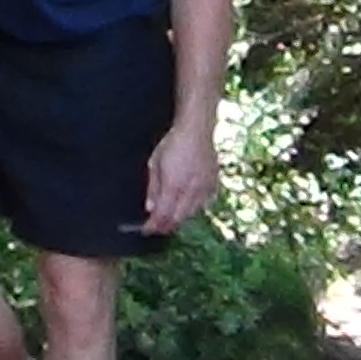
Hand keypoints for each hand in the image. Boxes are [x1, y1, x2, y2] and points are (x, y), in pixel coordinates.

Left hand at [142, 122, 217, 236]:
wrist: (197, 129)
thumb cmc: (174, 143)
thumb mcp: (155, 163)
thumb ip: (153, 188)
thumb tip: (150, 208)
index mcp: (173, 185)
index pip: (162, 215)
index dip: (153, 226)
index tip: (146, 230)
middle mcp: (190, 190)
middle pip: (177, 219)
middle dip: (166, 226)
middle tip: (157, 227)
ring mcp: (204, 188)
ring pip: (192, 213)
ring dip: (180, 218)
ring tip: (170, 217)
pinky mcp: (213, 184)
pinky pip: (204, 203)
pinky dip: (194, 208)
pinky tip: (188, 205)